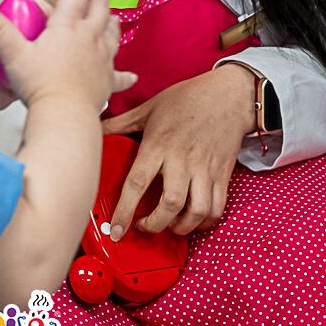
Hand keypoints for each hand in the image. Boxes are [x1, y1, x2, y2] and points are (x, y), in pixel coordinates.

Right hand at [0, 0, 134, 111]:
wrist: (65, 115)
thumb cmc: (40, 85)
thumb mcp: (14, 55)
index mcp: (66, 27)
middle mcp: (89, 38)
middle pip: (99, 6)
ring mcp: (101, 59)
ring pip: (112, 32)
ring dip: (111, 19)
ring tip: (111, 13)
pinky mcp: (106, 81)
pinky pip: (119, 75)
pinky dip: (125, 74)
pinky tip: (132, 75)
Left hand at [101, 63, 257, 236]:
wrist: (228, 95)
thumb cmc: (187, 99)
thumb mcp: (149, 107)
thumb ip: (121, 122)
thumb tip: (96, 127)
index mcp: (158, 144)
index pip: (137, 183)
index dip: (124, 211)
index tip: (116, 231)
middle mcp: (182, 159)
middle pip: (169, 205)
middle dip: (155, 225)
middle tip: (144, 227)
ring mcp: (204, 169)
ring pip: (196, 211)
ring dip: (181, 227)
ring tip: (169, 226)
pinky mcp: (222, 174)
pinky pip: (216, 208)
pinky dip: (205, 221)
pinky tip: (193, 219)